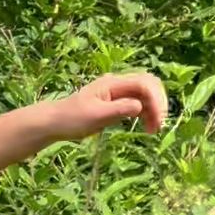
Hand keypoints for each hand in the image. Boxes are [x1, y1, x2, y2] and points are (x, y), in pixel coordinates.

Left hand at [51, 73, 167, 140]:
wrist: (55, 123)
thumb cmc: (71, 119)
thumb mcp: (95, 116)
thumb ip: (118, 110)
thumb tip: (139, 106)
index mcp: (111, 83)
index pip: (143, 83)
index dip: (155, 99)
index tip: (157, 119)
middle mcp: (117, 84)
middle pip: (149, 85)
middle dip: (158, 103)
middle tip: (159, 125)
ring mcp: (117, 92)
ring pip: (145, 95)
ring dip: (154, 110)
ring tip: (153, 131)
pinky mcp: (117, 103)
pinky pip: (138, 103)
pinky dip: (146, 113)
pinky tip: (147, 127)